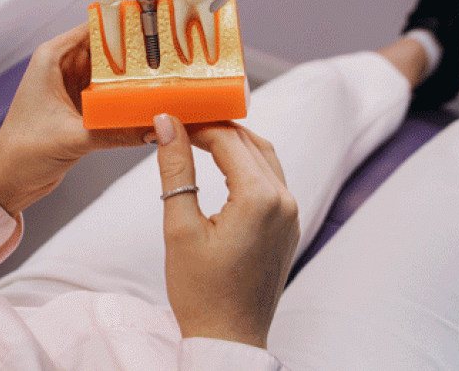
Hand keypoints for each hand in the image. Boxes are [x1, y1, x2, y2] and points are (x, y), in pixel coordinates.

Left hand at [0, 24, 147, 214]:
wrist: (8, 180)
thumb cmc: (19, 152)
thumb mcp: (71, 138)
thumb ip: (113, 132)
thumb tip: (150, 127)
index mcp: (53, 58)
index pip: (95, 26)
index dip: (125, 23)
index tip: (154, 23)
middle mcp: (64, 67)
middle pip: (110, 47)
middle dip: (138, 51)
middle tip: (171, 54)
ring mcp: (75, 87)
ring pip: (114, 71)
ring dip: (135, 75)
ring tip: (166, 75)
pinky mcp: (83, 107)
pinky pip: (113, 94)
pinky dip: (129, 96)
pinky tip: (150, 100)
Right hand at [154, 114, 299, 348]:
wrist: (229, 338)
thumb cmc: (202, 293)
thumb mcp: (179, 227)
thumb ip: (175, 169)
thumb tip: (167, 124)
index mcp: (260, 198)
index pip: (226, 138)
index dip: (195, 124)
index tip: (168, 120)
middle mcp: (284, 200)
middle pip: (249, 142)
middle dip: (213, 128)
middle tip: (178, 124)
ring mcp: (291, 213)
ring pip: (264, 157)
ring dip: (232, 143)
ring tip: (195, 140)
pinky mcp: (289, 225)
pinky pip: (271, 180)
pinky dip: (247, 165)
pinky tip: (221, 167)